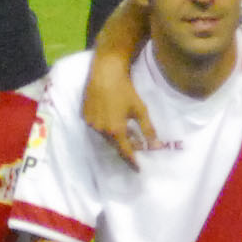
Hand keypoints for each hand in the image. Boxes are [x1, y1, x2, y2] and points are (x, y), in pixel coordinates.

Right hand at [82, 52, 153, 168]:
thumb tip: (156, 146)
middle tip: (136, 143)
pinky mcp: (84, 115)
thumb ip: (148, 130)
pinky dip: (105, 126)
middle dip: (125, 145)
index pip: (125, 152)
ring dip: (115, 134)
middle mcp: (101, 130)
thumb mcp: (140, 109)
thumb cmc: (125, 90)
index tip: (138, 168)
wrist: (105, 72)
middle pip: (114, 143)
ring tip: (125, 128)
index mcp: (116, 130)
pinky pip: (96, 126)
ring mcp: (91, 123)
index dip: (132, 161)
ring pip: (104, 135)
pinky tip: (111, 116)